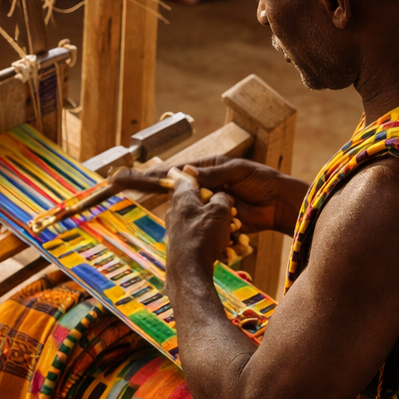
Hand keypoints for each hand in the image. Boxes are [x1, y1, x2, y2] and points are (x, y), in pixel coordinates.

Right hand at [113, 156, 308, 235]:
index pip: (178, 171)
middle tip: (118, 181)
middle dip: (149, 186)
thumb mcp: (238, 171)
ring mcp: (210, 204)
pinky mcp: (218, 220)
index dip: (156, 173)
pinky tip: (177, 229)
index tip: (136, 174)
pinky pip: (202, 224)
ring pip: (186, 208)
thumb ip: (215, 173)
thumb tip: (187, 170)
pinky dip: (192, 227)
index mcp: (209, 169)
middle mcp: (206, 186)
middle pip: (173, 188)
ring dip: (171, 210)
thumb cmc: (263, 181)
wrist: (280, 204)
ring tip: (143, 204)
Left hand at [163, 166, 239, 277]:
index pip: (184, 175)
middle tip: (229, 208)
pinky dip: (212, 236)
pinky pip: (200, 234)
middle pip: (197, 198)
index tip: (200, 171)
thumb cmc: (203, 236)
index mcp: (182, 195)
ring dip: (217, 222)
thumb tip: (222, 196)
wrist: (190, 270)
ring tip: (232, 230)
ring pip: (200, 218)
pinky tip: (224, 245)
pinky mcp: (182, 241)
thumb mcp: (220, 211)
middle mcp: (176, 209)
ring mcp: (177, 226)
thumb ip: (222, 198)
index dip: (196, 173)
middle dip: (215, 203)